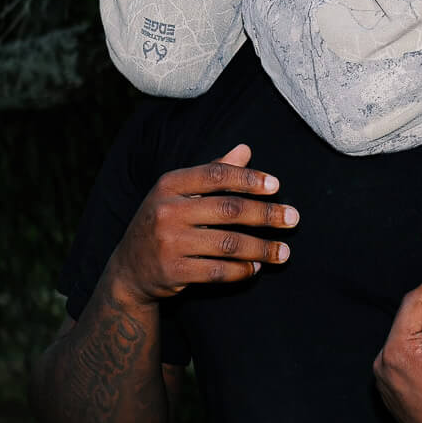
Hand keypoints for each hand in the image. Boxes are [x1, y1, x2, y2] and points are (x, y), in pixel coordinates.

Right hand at [103, 146, 297, 308]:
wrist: (128, 269)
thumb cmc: (163, 222)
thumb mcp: (179, 193)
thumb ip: (212, 172)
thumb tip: (245, 150)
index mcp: (169, 185)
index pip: (216, 175)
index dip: (248, 179)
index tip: (276, 186)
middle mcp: (166, 211)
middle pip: (228, 209)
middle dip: (266, 214)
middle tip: (293, 218)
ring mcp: (168, 243)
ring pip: (228, 244)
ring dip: (261, 249)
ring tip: (284, 252)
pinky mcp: (172, 272)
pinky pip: (217, 271)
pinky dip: (242, 270)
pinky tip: (255, 268)